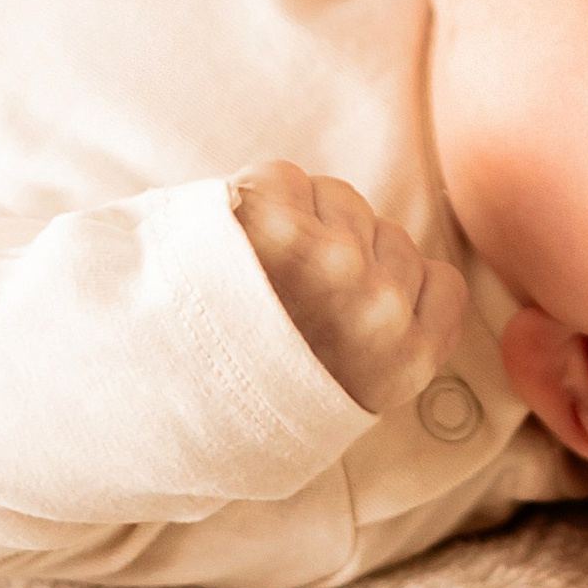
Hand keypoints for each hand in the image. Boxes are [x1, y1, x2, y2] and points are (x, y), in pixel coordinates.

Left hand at [232, 161, 467, 415]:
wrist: (145, 400)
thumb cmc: (242, 407)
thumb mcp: (344, 404)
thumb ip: (391, 348)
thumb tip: (408, 292)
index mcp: (405, 361)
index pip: (441, 283)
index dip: (399, 286)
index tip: (355, 307)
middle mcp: (378, 307)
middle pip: (390, 236)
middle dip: (348, 251)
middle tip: (290, 296)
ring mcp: (328, 258)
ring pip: (341, 200)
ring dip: (305, 219)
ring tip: (255, 271)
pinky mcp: (273, 216)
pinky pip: (288, 179)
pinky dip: (258, 198)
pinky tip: (230, 244)